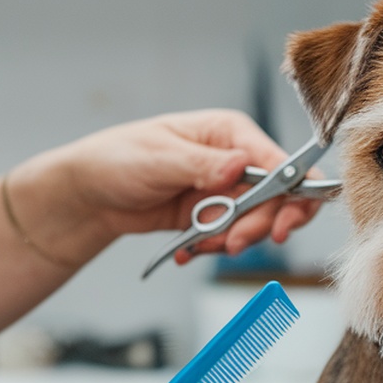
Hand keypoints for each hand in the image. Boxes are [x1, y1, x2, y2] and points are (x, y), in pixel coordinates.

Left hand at [10, 111, 321, 264]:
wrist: (91, 194)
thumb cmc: (118, 159)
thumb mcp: (159, 158)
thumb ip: (202, 164)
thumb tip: (241, 165)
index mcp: (230, 133)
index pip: (280, 161)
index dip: (291, 194)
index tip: (280, 226)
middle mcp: (236, 161)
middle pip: (278, 198)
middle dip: (258, 226)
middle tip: (234, 244)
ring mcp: (226, 190)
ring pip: (256, 223)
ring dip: (231, 240)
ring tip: (197, 243)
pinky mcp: (214, 216)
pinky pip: (231, 237)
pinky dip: (213, 248)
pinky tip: (187, 248)